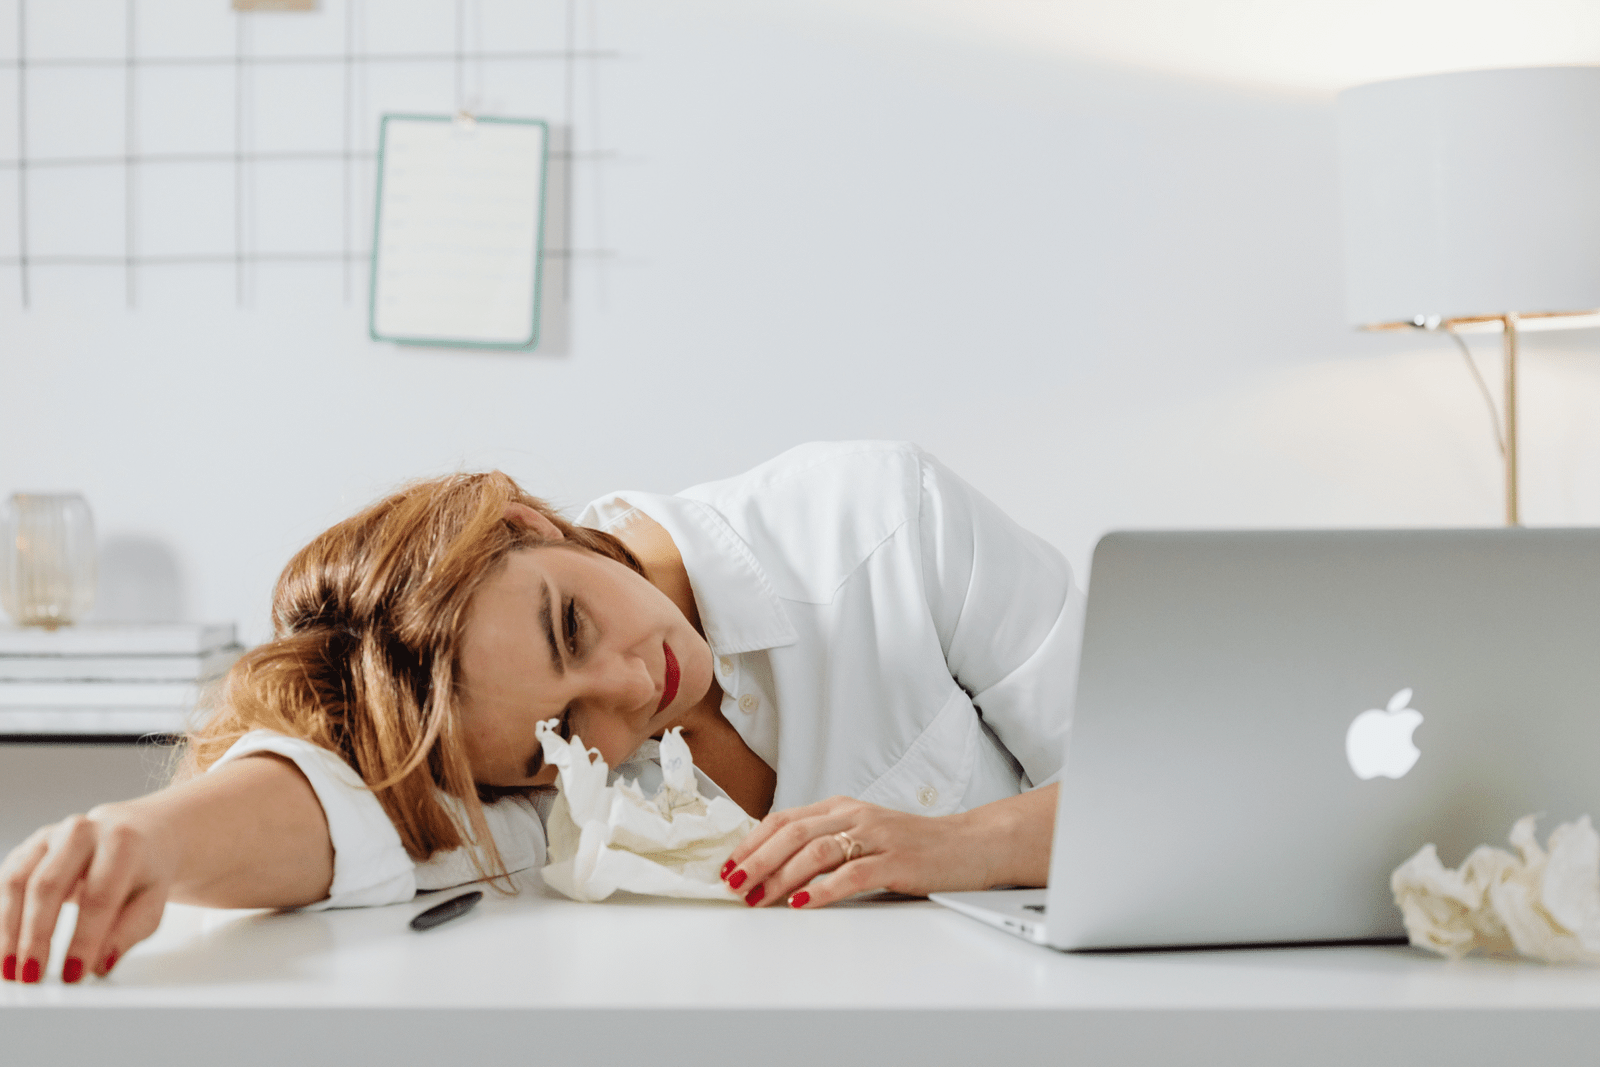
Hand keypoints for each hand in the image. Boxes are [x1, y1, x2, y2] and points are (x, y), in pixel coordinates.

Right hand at [1, 804, 173, 984]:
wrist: (134, 834)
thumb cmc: (141, 872)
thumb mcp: (152, 901)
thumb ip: (128, 932)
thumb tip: (100, 965)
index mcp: (122, 842)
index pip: (99, 896)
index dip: (84, 939)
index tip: (74, 974)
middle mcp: (82, 832)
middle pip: (48, 886)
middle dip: (36, 937)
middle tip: (31, 976)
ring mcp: (51, 836)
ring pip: (17, 883)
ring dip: (9, 931)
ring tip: (10, 970)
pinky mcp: (28, 847)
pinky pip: (5, 881)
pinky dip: (2, 917)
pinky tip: (4, 946)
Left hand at [719, 795, 999, 908]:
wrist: (970, 844)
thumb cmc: (915, 845)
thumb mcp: (863, 835)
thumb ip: (826, 843)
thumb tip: (773, 867)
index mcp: (842, 807)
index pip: (784, 819)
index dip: (751, 841)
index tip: (728, 864)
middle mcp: (856, 816)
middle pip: (792, 832)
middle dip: (756, 859)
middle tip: (733, 883)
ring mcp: (877, 836)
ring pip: (816, 850)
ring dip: (780, 875)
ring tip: (758, 897)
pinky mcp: (897, 861)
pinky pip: (852, 874)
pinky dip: (823, 889)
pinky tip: (803, 902)